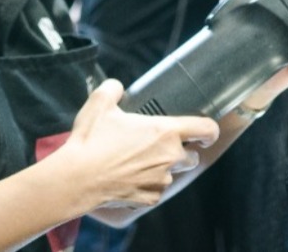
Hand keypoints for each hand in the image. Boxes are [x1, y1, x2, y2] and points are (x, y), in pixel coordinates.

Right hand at [57, 79, 220, 208]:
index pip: (206, 129)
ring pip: (172, 175)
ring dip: (162, 169)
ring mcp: (160, 180)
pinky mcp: (149, 199)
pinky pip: (155, 191)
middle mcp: (169, 157)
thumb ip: (114, 88)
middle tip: (159, 147)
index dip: (210, 130)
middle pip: (192, 157)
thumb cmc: (91, 140)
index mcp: (165, 131)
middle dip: (181, 153)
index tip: (206, 133)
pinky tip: (129, 178)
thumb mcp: (100, 103)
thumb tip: (117, 87)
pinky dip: (147, 186)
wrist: (77, 178)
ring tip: (137, 163)